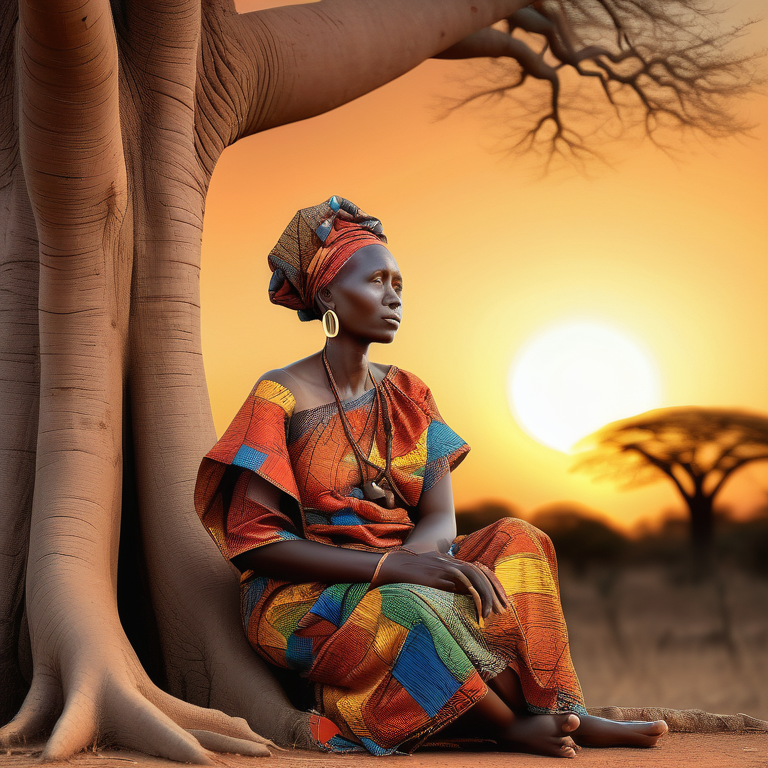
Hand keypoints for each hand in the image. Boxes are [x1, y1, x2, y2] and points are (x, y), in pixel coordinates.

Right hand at [372, 550, 510, 621]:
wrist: (392, 566)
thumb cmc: (408, 573)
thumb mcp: (430, 572)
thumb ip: (445, 579)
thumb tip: (461, 593)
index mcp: (450, 561)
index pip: (478, 569)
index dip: (491, 584)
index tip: (499, 599)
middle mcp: (450, 561)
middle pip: (480, 572)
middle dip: (493, 590)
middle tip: (501, 608)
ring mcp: (445, 567)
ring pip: (474, 576)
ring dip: (485, 594)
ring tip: (489, 612)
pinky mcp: (438, 575)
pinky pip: (461, 583)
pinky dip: (472, 594)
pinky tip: (477, 607)